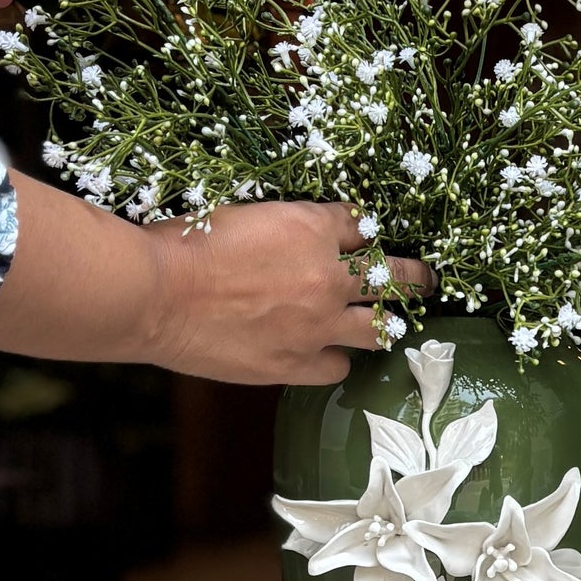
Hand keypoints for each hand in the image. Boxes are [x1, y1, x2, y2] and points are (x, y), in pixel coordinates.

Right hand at [146, 201, 435, 385]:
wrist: (153, 293)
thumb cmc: (184, 245)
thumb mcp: (244, 214)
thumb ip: (286, 228)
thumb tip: (305, 239)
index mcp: (313, 227)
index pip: (363, 226)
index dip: (368, 233)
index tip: (373, 239)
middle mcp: (328, 276)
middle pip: (396, 277)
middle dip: (416, 277)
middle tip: (428, 280)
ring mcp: (317, 324)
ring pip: (379, 329)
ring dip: (385, 324)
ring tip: (392, 325)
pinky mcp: (297, 363)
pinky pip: (337, 367)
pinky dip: (334, 359)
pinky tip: (327, 354)